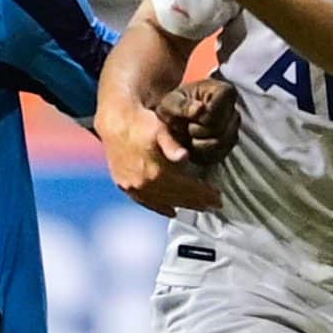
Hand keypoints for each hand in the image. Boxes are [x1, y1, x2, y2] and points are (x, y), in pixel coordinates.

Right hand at [98, 99, 221, 217]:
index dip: (204, 194)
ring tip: (198, 207)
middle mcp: (144, 184)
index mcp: (156, 172)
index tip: (218, 197)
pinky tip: (171, 211)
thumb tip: (183, 157)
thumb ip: (172, 145)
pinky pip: (146, 202)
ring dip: (182, 206)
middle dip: (197, 202)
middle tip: (214, 205)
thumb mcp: (160, 129)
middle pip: (177, 198)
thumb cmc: (141, 122)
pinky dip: (160, 207)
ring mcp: (133, 187)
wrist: (114, 121)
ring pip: (163, 203)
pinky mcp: (125, 186)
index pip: (187, 188)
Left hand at [156, 77, 239, 167]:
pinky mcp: (230, 144)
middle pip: (218, 131)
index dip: (199, 119)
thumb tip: (199, 109)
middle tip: (186, 125)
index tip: (190, 115)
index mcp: (224, 91)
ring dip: (198, 144)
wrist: (177, 115)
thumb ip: (182, 106)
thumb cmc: (175, 105)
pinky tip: (193, 144)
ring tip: (190, 133)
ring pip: (220, 145)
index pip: (214, 114)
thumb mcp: (171, 102)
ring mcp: (234, 128)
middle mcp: (234, 109)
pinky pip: (219, 156)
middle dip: (197, 132)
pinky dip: (202, 154)